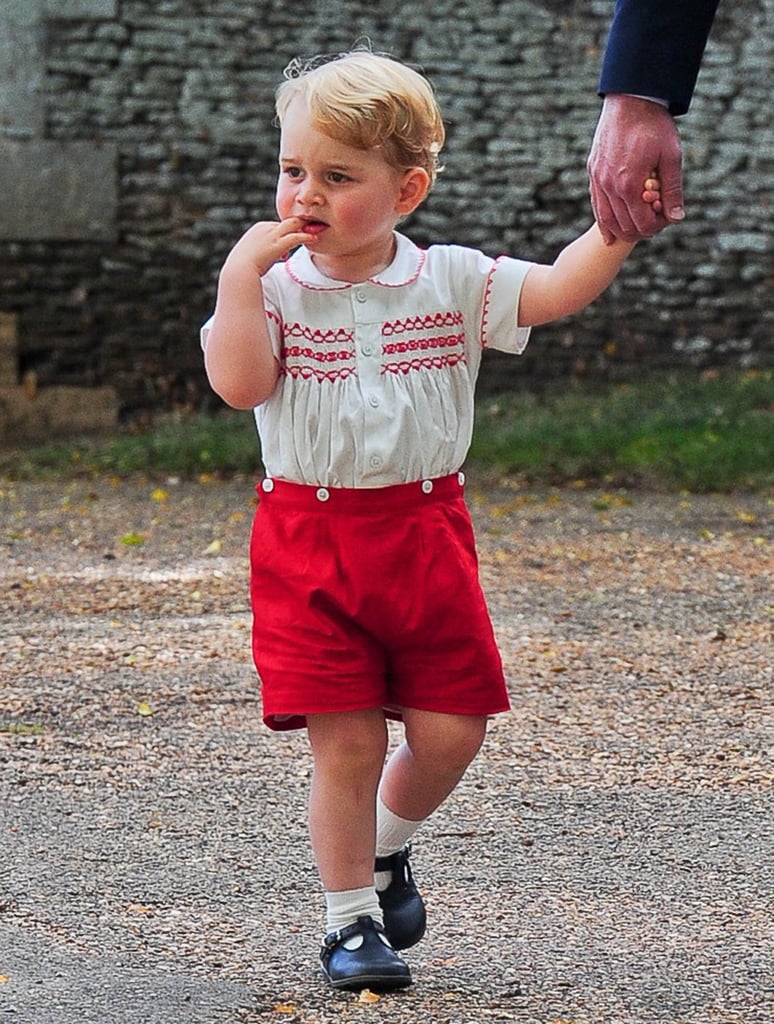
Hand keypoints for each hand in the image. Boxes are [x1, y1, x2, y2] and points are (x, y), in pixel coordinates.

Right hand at [223, 217, 314, 276]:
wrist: (239, 271)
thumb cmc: (242, 268)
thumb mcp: (251, 257)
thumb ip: (261, 255)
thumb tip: (267, 261)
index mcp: (258, 229)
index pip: (277, 226)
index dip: (286, 233)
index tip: (293, 242)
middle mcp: (265, 228)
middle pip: (286, 223)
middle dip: (299, 225)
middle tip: (311, 228)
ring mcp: (271, 235)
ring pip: (293, 225)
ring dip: (305, 227)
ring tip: (316, 230)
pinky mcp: (278, 244)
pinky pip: (296, 237)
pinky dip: (306, 237)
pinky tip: (314, 238)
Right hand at [588, 95, 684, 244]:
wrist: (630, 100)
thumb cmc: (654, 126)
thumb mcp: (671, 157)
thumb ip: (673, 190)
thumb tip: (677, 218)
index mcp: (630, 186)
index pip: (643, 224)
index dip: (658, 226)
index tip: (667, 218)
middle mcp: (609, 187)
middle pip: (625, 226)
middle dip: (642, 229)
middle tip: (656, 220)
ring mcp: (598, 181)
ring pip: (608, 220)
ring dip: (624, 229)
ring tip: (638, 225)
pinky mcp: (593, 173)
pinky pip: (597, 206)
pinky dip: (605, 223)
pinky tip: (610, 235)